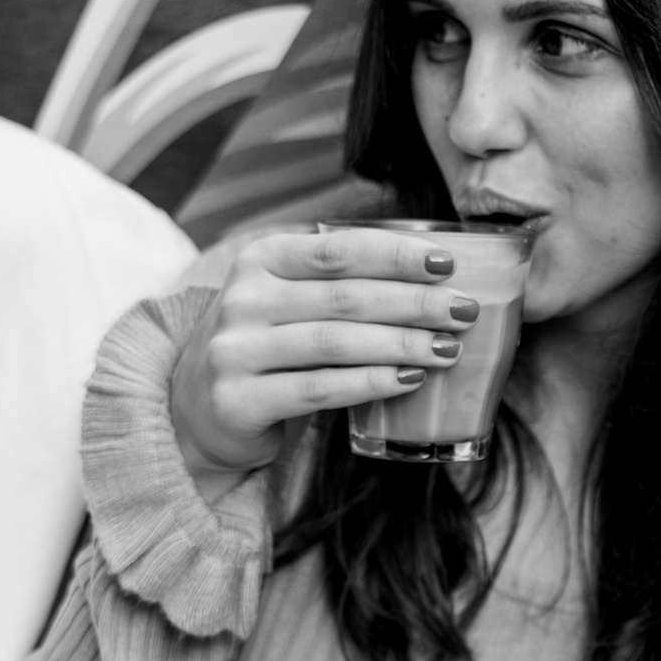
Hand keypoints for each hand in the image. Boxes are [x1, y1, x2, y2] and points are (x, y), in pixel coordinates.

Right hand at [169, 225, 474, 500]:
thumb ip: (337, 283)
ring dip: (401, 344)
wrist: (196, 410)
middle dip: (414, 303)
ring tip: (448, 349)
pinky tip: (408, 380)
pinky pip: (319, 389)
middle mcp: (241, 299)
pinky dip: (371, 383)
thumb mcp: (285, 299)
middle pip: (344, 297)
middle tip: (464, 311)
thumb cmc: (266, 347)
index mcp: (259, 260)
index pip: (337, 250)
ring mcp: (235, 351)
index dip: (396, 255)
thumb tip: (435, 275)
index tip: (448, 263)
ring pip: (336, 342)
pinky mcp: (238, 400)